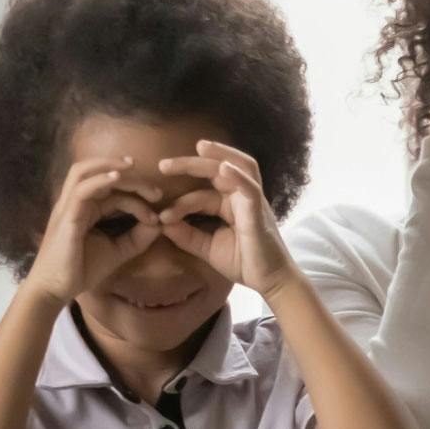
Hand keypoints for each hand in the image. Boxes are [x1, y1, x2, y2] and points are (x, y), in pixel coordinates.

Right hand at [20, 158, 163, 308]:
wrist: (56, 289)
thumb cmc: (82, 269)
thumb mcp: (119, 250)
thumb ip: (139, 237)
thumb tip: (162, 222)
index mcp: (88, 207)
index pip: (114, 190)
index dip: (139, 195)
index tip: (158, 213)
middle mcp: (76, 202)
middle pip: (101, 173)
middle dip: (131, 177)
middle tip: (157, 192)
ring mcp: (68, 206)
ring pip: (86, 172)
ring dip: (111, 167)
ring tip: (134, 167)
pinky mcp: (66, 216)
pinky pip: (81, 190)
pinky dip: (99, 180)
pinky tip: (117, 178)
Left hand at [156, 141, 298, 298]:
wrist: (270, 281)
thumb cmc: (244, 263)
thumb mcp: (207, 247)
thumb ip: (186, 235)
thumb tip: (161, 223)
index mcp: (230, 205)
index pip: (201, 194)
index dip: (179, 203)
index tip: (159, 217)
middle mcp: (242, 197)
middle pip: (218, 170)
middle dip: (191, 163)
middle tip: (163, 164)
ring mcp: (253, 202)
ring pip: (239, 167)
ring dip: (220, 155)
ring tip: (200, 147)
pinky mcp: (259, 212)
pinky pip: (250, 188)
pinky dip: (238, 176)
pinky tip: (223, 168)